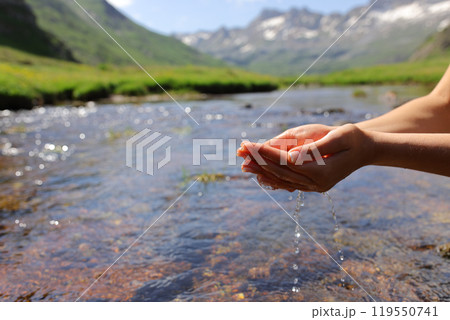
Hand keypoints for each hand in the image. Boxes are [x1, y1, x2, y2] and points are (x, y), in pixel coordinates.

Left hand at [237, 124, 372, 191]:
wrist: (367, 150)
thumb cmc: (354, 139)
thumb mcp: (339, 137)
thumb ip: (315, 149)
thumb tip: (290, 156)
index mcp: (322, 172)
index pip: (286, 162)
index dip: (266, 153)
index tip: (248, 144)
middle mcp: (317, 184)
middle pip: (281, 172)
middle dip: (259, 161)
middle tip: (240, 152)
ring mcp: (315, 187)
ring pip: (283, 180)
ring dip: (262, 171)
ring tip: (244, 164)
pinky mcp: (313, 185)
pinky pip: (289, 184)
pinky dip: (273, 179)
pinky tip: (260, 176)